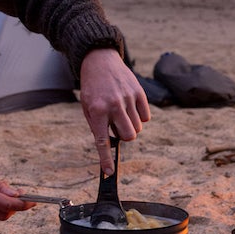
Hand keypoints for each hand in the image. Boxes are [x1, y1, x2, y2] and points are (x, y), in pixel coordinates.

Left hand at [78, 47, 150, 172]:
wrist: (100, 61)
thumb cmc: (93, 89)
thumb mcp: (88, 107)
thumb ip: (99, 126)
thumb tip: (111, 146)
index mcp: (97, 111)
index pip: (102, 141)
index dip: (106, 159)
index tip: (109, 173)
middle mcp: (113, 105)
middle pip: (129, 136)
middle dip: (125, 136)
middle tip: (117, 126)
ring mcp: (127, 98)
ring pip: (138, 127)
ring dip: (131, 125)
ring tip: (122, 113)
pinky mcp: (139, 92)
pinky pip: (146, 117)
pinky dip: (140, 117)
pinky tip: (131, 107)